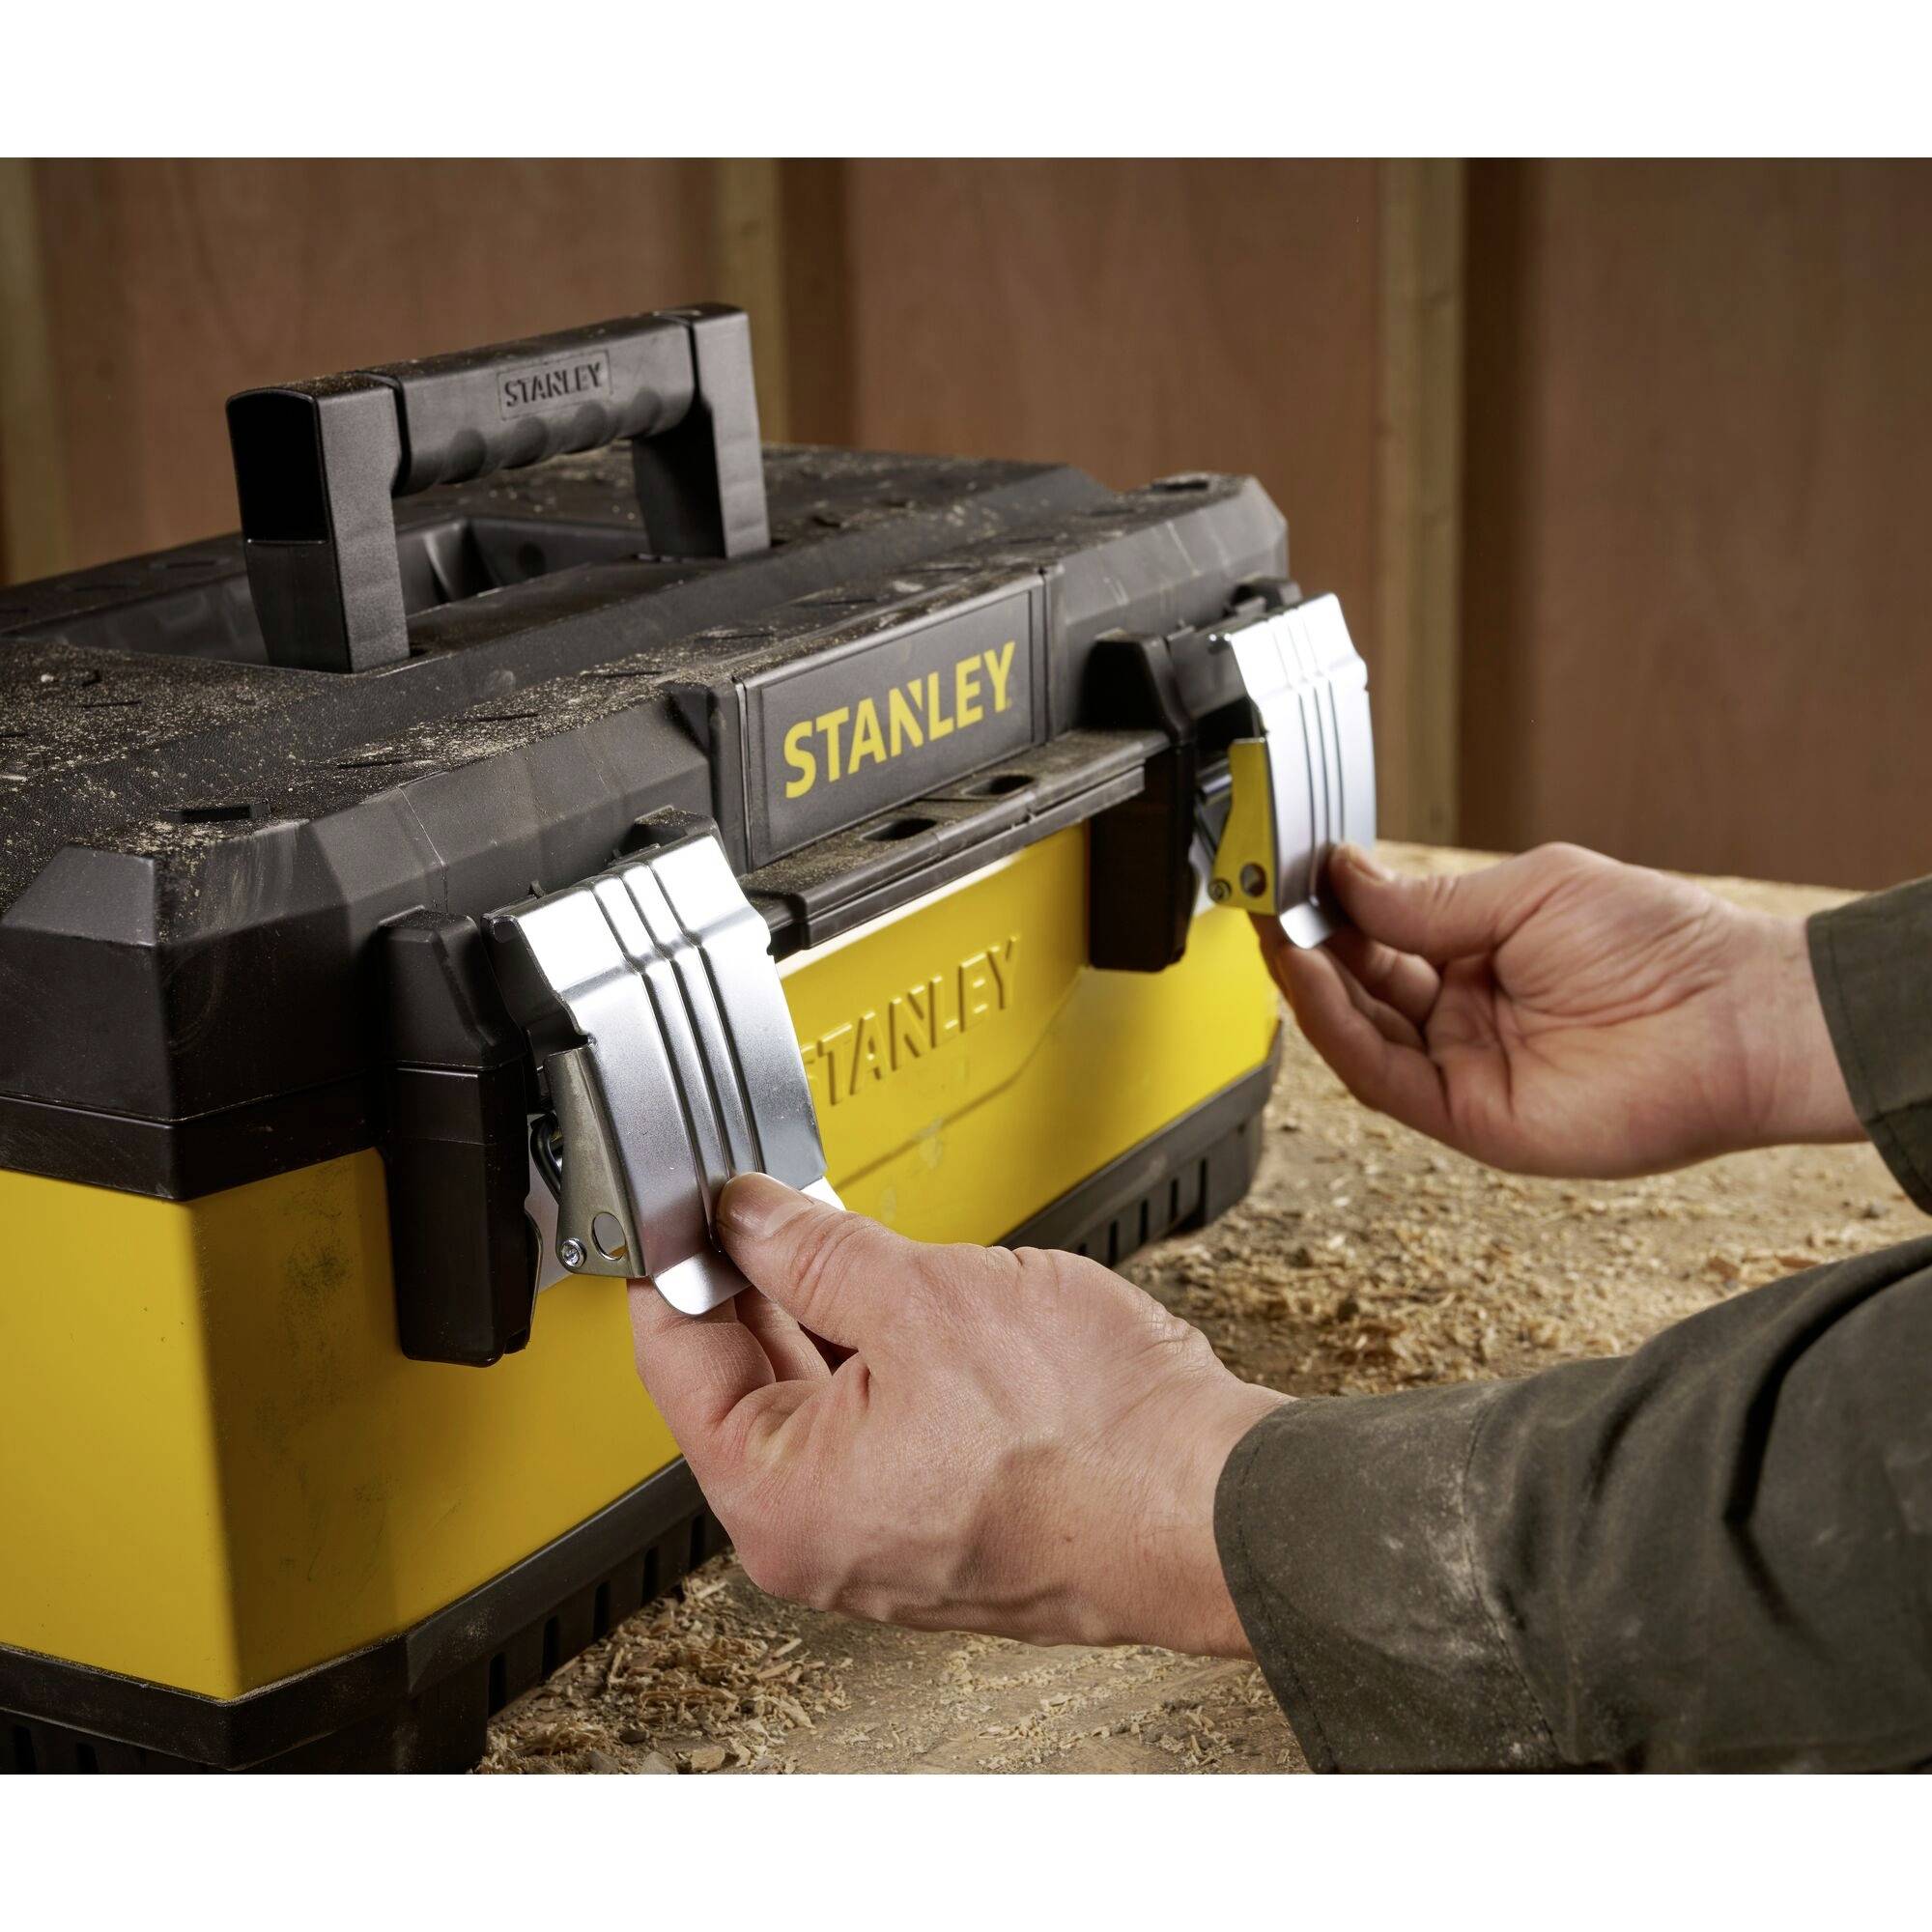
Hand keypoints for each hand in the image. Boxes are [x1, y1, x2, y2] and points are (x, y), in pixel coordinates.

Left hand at [628, 1176, 1282, 1654]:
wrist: (1215, 1502)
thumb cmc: (1091, 1434)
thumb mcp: (923, 1296)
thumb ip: (813, 1249)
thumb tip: (749, 1216)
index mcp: (779, 1498)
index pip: (678, 1359)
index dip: (681, 1262)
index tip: (691, 1205)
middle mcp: (818, 1539)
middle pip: (747, 1383)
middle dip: (760, 1284)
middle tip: (774, 1200)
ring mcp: (884, 1542)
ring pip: (822, 1406)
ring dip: (830, 1319)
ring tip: (853, 1240)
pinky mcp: (945, 1528)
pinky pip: (882, 1432)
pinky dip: (885, 1364)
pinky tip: (909, 1302)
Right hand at [1259, 843, 1859, 1178]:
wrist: (1732, 1018)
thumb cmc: (1662, 947)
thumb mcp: (1527, 892)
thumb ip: (1428, 902)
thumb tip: (1346, 878)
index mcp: (1485, 955)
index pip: (1384, 935)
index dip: (1333, 906)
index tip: (1290, 871)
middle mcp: (1468, 1015)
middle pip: (1360, 984)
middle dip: (1308, 941)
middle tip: (1263, 897)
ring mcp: (1466, 1068)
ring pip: (1359, 1032)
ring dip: (1308, 984)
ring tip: (1272, 930)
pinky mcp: (1469, 1118)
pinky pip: (1381, 1075)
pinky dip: (1335, 1028)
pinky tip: (1307, 976)